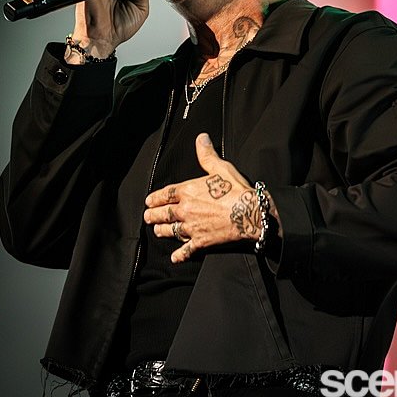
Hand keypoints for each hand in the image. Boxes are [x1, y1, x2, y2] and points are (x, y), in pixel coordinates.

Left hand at [143, 133, 261, 262]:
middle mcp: (186, 210)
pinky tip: (175, 257)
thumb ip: (207, 154)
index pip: (165, 194)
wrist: (248, 213)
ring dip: (162, 231)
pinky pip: (186, 250)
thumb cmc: (236, 190)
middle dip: (154, 215)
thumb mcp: (220, 167)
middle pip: (164, 213)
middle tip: (147, 217)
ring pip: (171, 231)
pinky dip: (180, 255)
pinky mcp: (201, 242)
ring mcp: (192, 227)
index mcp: (188, 191)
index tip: (149, 201)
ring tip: (157, 231)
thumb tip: (201, 138)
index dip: (155, 198)